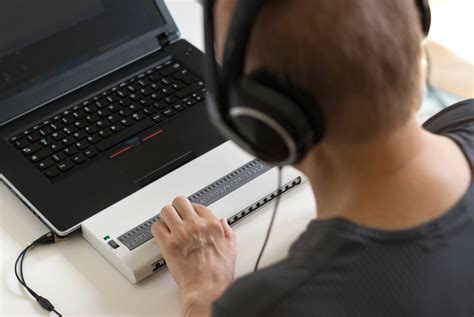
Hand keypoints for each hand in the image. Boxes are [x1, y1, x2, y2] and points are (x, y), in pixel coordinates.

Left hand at [152, 196, 235, 315]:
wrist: (206, 290)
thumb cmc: (218, 275)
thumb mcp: (231, 249)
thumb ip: (227, 231)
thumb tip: (223, 222)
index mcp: (212, 226)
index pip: (198, 206)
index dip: (192, 210)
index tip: (190, 215)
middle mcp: (196, 226)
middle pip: (180, 202)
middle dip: (177, 208)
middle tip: (176, 215)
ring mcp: (181, 234)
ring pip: (166, 211)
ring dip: (166, 217)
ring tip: (167, 224)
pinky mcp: (168, 244)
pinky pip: (156, 227)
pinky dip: (157, 230)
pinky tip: (162, 235)